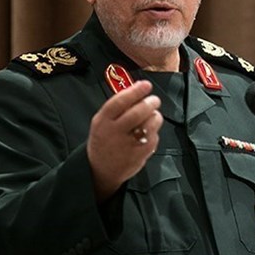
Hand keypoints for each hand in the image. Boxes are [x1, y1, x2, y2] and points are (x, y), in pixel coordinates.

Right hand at [87, 80, 161, 201]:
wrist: (100, 170)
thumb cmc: (104, 139)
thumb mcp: (102, 122)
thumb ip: (117, 107)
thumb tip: (138, 89)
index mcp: (102, 121)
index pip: (119, 102)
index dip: (135, 91)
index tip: (146, 85)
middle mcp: (114, 133)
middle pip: (138, 112)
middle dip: (150, 102)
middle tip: (154, 100)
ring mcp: (128, 145)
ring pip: (149, 124)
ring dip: (155, 116)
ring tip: (152, 115)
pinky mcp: (139, 155)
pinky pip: (154, 137)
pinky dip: (154, 131)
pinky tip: (148, 131)